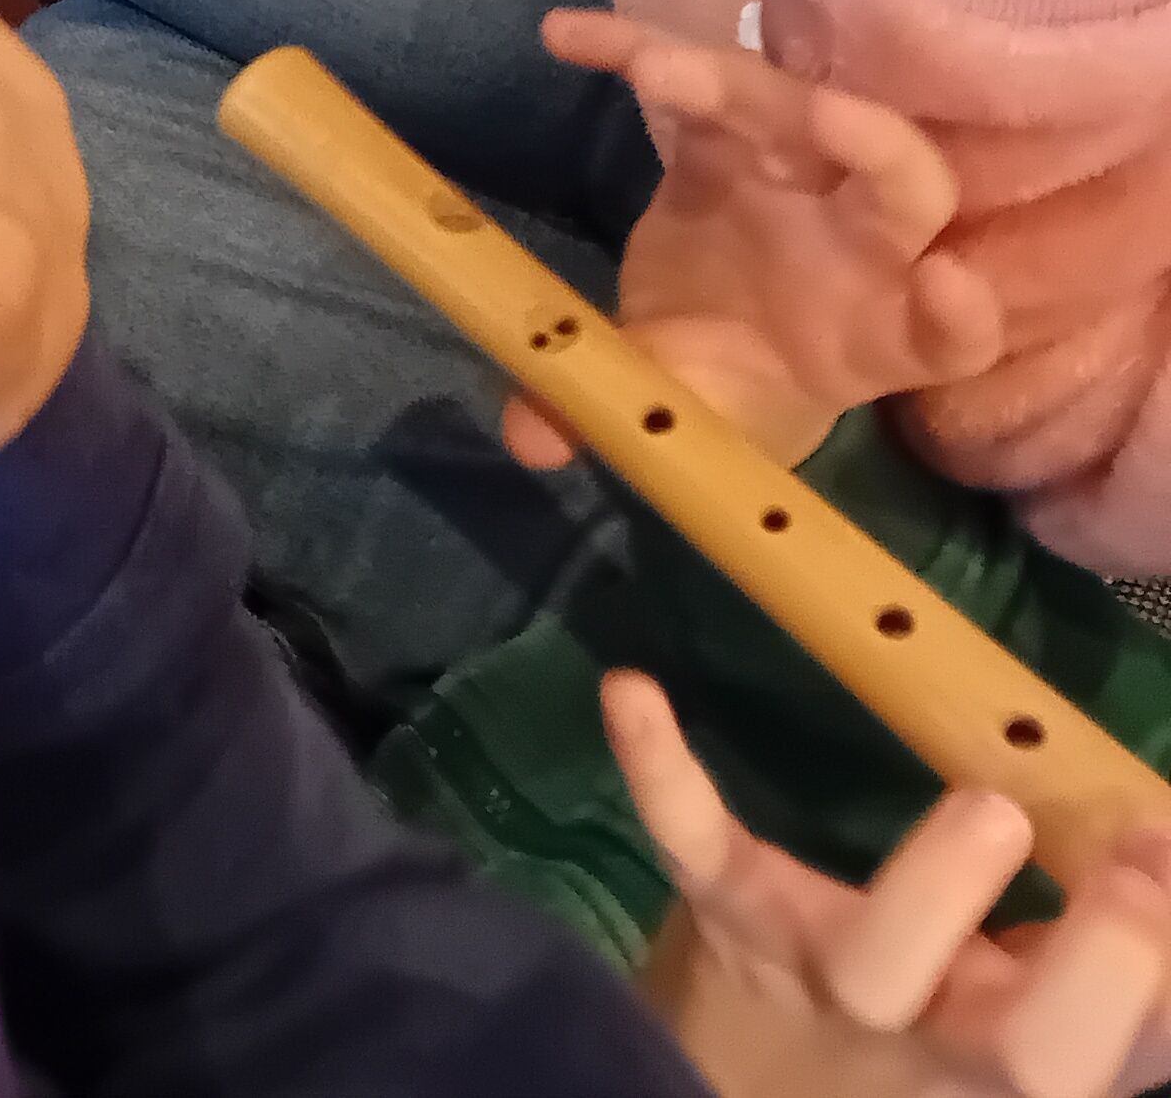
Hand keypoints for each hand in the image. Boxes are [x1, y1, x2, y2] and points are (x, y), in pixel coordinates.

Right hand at [519, 13, 998, 469]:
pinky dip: (637, 48)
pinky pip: (697, 81)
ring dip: (732, 82)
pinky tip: (567, 37)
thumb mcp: (687, 421)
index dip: (958, 315)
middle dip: (877, 148)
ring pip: (794, 110)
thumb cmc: (725, 389)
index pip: (951, 334)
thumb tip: (525, 441)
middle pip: (908, 186)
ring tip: (654, 69)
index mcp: (878, 340)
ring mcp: (802, 177)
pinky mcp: (733, 137)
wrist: (710, 342)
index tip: (942, 288)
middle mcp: (866, 247)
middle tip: (820, 117)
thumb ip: (627, 422)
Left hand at [611, 673, 1170, 1097]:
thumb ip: (1091, 967)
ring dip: (942, 885)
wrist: (736, 1077)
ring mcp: (825, 979)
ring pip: (879, 965)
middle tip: (1130, 871)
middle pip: (1032, 1053)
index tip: (1170, 853)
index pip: (1123, 1048)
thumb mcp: (1015, 1017)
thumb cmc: (909, 1031)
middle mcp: (937, 1038)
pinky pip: (693, 845)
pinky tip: (634, 692)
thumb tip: (1161, 847)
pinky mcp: (726, 916)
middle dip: (1099, 965)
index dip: (1163, 972)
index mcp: (1022, 1052)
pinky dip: (662, 770)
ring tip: (992, 811)